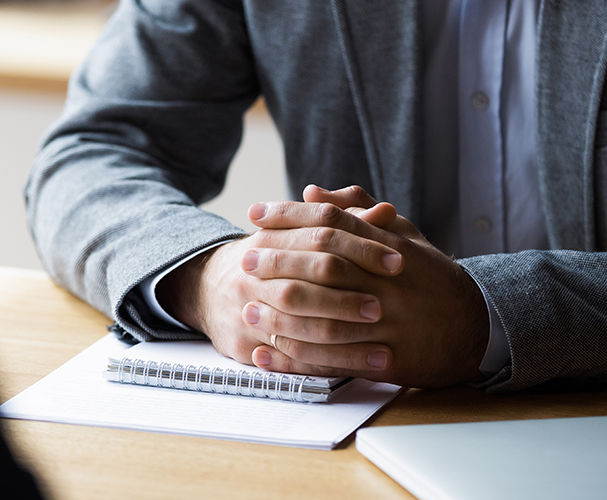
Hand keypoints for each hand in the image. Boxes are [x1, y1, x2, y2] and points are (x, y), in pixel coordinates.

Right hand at [158, 201, 405, 366]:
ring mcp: (247, 310)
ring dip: (343, 339)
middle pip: (304, 283)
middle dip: (347, 296)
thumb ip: (344, 221)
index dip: (362, 247)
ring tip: (384, 348)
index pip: (320, 234)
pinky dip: (328, 365)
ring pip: (297, 326)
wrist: (207, 288)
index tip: (398, 261)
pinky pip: (291, 358)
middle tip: (385, 306)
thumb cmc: (269, 259)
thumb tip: (385, 211)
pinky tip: (361, 369)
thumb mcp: (298, 235)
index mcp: (270, 238)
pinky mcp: (245, 344)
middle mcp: (254, 273)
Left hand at [243, 185, 490, 387]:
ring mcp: (389, 324)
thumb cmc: (429, 278)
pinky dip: (296, 359)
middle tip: (245, 258)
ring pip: (327, 317)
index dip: (291, 216)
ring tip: (247, 309)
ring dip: (281, 315)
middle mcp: (390, 283)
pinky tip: (266, 354)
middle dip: (279, 262)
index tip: (256, 212)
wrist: (476, 328)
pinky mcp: (386, 360)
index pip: (334, 223)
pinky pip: (334, 360)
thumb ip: (357, 213)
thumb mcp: (403, 236)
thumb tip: (310, 192)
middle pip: (326, 267)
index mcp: (391, 247)